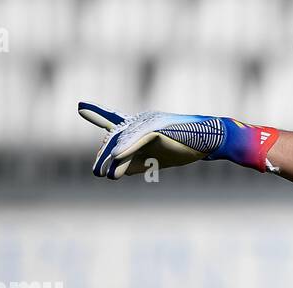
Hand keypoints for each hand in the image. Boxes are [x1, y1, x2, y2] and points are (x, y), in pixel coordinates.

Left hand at [77, 101, 278, 178]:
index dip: (98, 113)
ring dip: (113, 159)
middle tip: (97, 172)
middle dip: (104, 154)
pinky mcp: (158, 128)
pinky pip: (138, 140)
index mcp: (141, 125)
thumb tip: (115, 171)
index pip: (115, 120)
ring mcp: (150, 123)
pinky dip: (127, 149)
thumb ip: (134, 161)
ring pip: (124, 141)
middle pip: (117, 136)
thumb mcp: (156, 157)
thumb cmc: (186, 147)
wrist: (211, 140)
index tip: (81, 106)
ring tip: (106, 175)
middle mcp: (143, 120)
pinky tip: (116, 159)